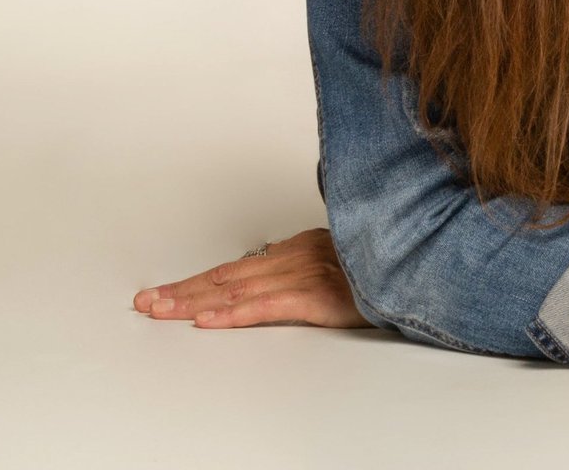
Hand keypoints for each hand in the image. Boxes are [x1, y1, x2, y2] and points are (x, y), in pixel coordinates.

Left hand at [132, 228, 372, 328]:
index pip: (239, 267)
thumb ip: (311, 268)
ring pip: (238, 290)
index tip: (167, 291)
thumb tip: (277, 278)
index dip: (200, 280)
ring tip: (160, 311)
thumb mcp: (345, 262)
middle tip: (147, 302)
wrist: (421, 267)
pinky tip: (208, 321)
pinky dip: (234, 314)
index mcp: (303, 247)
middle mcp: (299, 256)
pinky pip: (266, 307)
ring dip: (194, 302)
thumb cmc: (387, 268)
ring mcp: (308, 274)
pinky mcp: (318, 296)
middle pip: (228, 277)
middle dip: (183, 290)